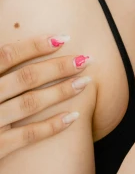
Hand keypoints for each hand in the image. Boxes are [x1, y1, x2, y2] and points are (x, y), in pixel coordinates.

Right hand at [0, 35, 90, 158]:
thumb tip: (12, 45)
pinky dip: (52, 126)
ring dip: (61, 91)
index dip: (36, 45)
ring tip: (85, 82)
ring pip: (30, 103)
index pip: (7, 54)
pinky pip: (27, 135)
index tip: (64, 37)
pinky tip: (73, 117)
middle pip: (25, 77)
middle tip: (86, 59)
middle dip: (58, 66)